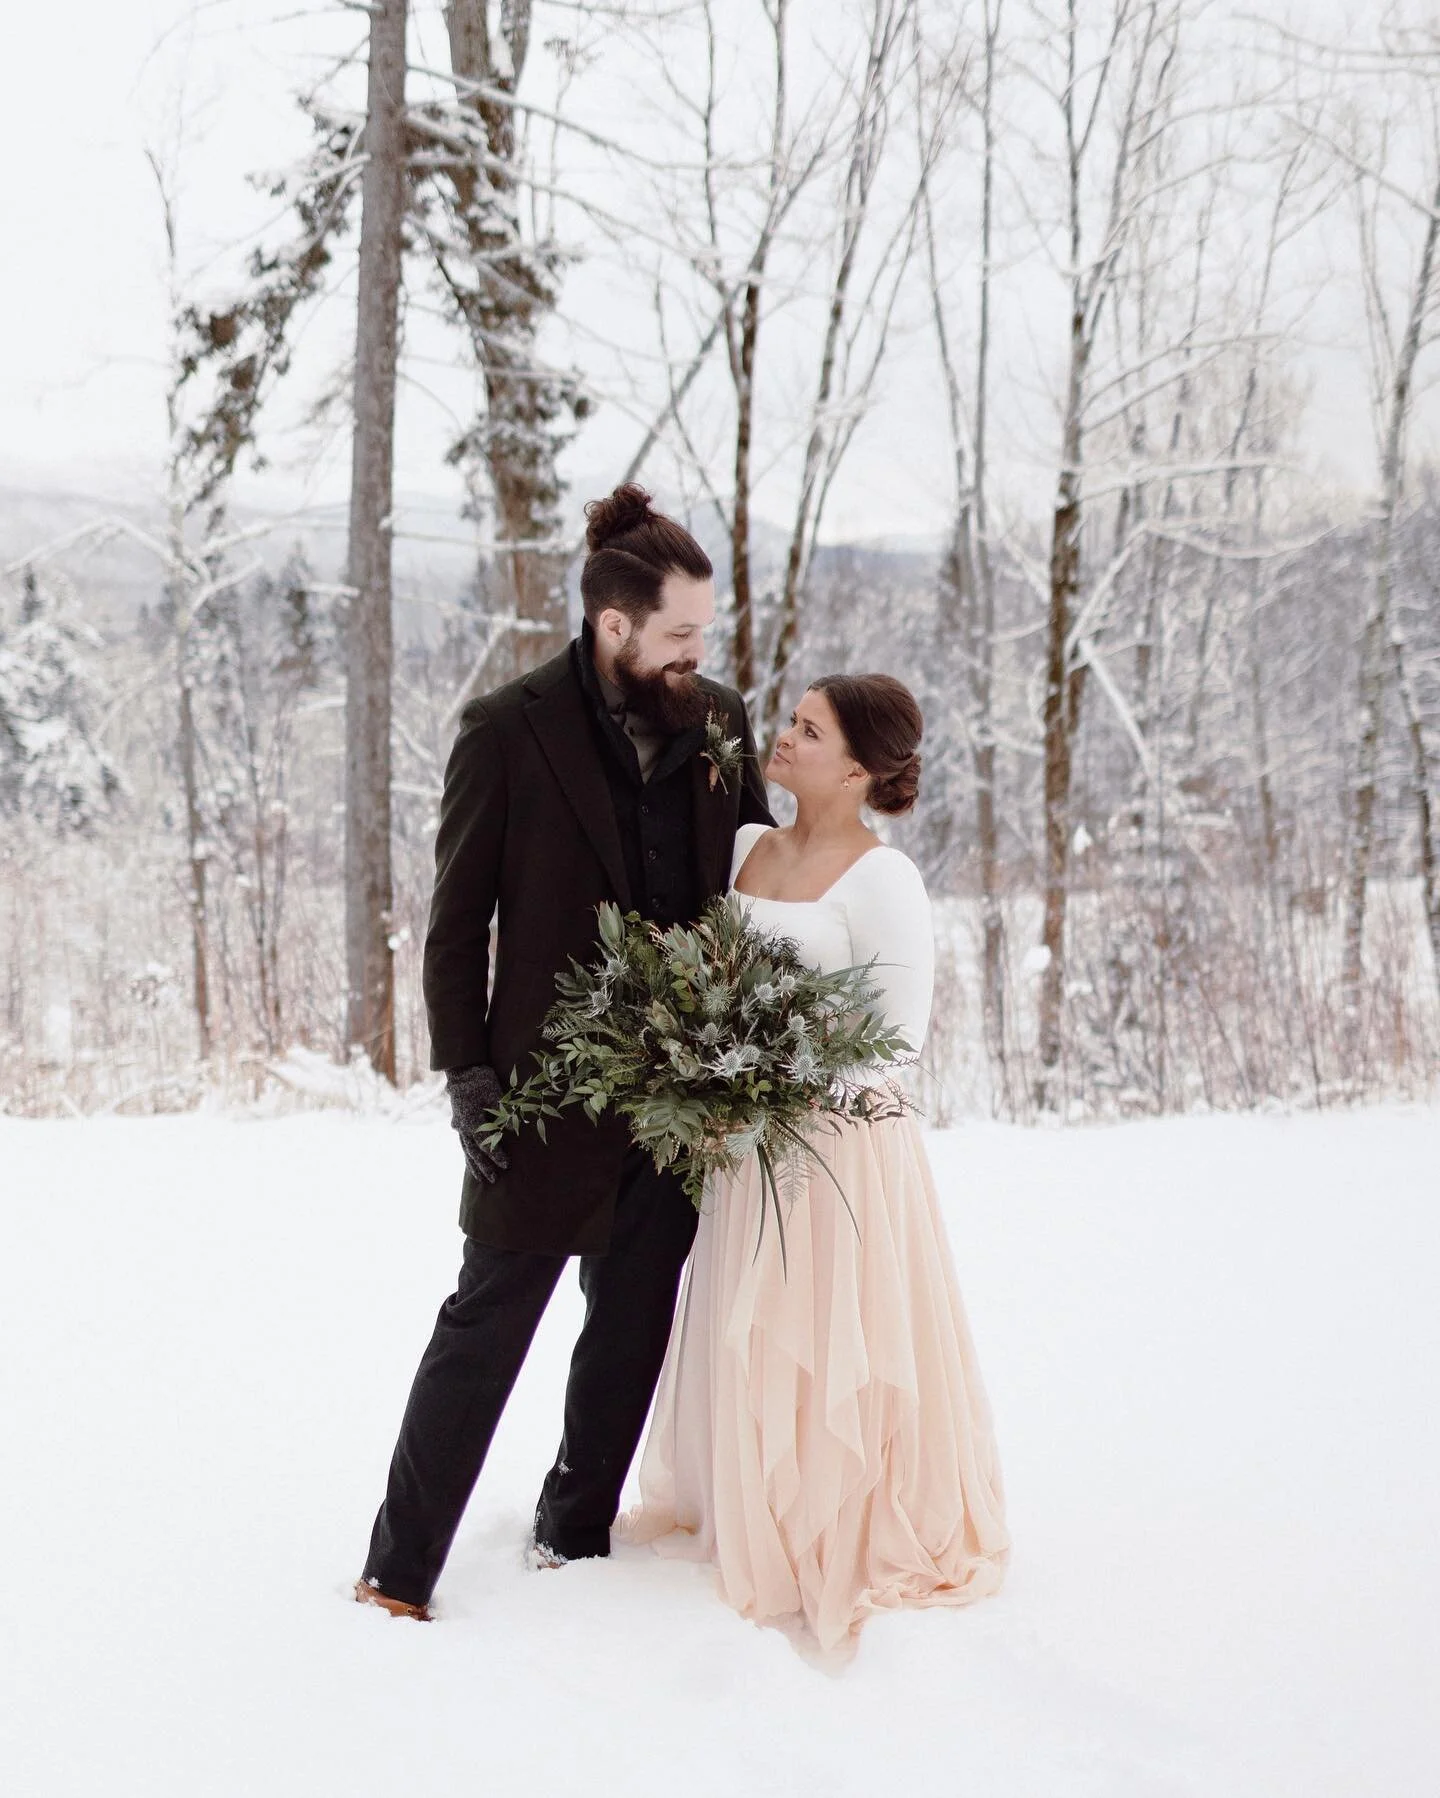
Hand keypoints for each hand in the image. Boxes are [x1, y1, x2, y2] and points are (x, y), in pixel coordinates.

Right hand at [445, 1064, 510, 1185]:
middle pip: (474, 1151)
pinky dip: (468, 1152)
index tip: (506, 1165)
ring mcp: (459, 1124)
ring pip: (466, 1148)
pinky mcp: (459, 1120)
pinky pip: (463, 1141)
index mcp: (471, 1122)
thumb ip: (502, 1114)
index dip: (496, 1155)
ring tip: (479, 1178)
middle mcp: (463, 1127)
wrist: (463, 1070)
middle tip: (492, 1180)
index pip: (485, 1144)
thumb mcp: (495, 1095)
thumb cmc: (480, 1081)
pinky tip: (470, 1159)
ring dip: (473, 1163)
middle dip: (483, 1166)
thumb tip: (511, 1130)